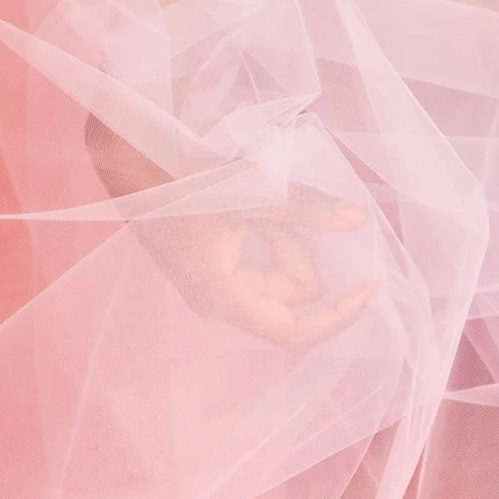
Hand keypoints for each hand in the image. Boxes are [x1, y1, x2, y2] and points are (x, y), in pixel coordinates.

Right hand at [131, 186, 375, 344]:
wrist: (129, 166)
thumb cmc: (181, 181)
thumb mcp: (249, 191)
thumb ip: (305, 209)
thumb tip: (358, 220)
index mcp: (224, 297)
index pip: (294, 332)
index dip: (337, 318)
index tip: (369, 287)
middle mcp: (220, 304)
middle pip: (291, 297)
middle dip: (297, 252)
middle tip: (273, 209)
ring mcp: (215, 290)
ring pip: (279, 278)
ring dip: (282, 240)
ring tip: (254, 204)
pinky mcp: (214, 272)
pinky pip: (262, 265)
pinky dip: (270, 238)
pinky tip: (251, 211)